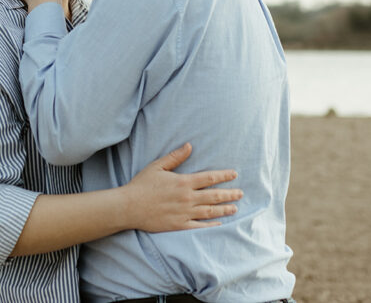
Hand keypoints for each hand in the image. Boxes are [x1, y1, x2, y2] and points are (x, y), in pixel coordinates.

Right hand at [122, 143, 240, 231]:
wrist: (129, 206)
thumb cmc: (142, 184)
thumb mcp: (158, 166)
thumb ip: (175, 157)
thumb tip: (189, 145)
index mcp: (183, 182)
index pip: (209, 178)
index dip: (224, 176)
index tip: (235, 174)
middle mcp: (187, 198)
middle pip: (214, 196)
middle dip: (229, 194)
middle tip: (241, 193)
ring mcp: (184, 213)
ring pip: (210, 211)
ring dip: (224, 209)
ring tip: (235, 208)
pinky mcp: (179, 225)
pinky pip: (199, 226)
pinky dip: (211, 224)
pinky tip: (219, 223)